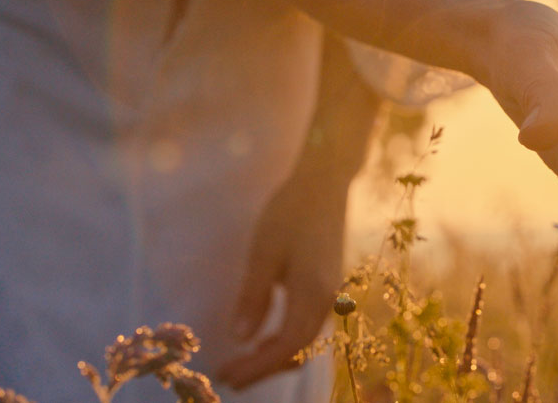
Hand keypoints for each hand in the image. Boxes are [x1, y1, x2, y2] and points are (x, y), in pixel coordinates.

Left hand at [217, 37, 380, 388]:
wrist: (325, 182)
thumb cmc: (291, 210)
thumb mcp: (264, 251)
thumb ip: (253, 295)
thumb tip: (241, 336)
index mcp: (313, 292)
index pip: (285, 346)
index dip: (256, 366)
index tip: (227, 374)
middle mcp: (327, 298)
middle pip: (297, 349)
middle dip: (263, 368)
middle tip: (228, 376)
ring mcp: (331, 292)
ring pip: (304, 339)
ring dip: (274, 356)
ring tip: (243, 362)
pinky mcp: (327, 284)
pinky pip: (308, 323)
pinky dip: (285, 338)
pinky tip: (265, 337)